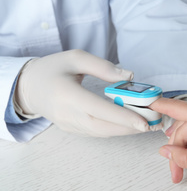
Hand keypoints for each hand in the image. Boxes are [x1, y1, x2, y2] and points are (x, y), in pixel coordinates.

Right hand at [14, 49, 160, 136]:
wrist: (29, 87)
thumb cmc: (53, 69)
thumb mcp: (75, 57)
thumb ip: (103, 67)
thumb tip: (130, 75)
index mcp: (66, 94)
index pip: (98, 109)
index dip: (121, 117)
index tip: (143, 122)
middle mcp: (67, 114)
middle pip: (103, 127)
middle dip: (129, 127)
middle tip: (152, 124)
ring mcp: (69, 125)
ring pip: (101, 132)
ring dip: (125, 130)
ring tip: (146, 124)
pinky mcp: (72, 129)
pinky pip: (96, 133)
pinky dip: (115, 130)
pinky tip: (129, 124)